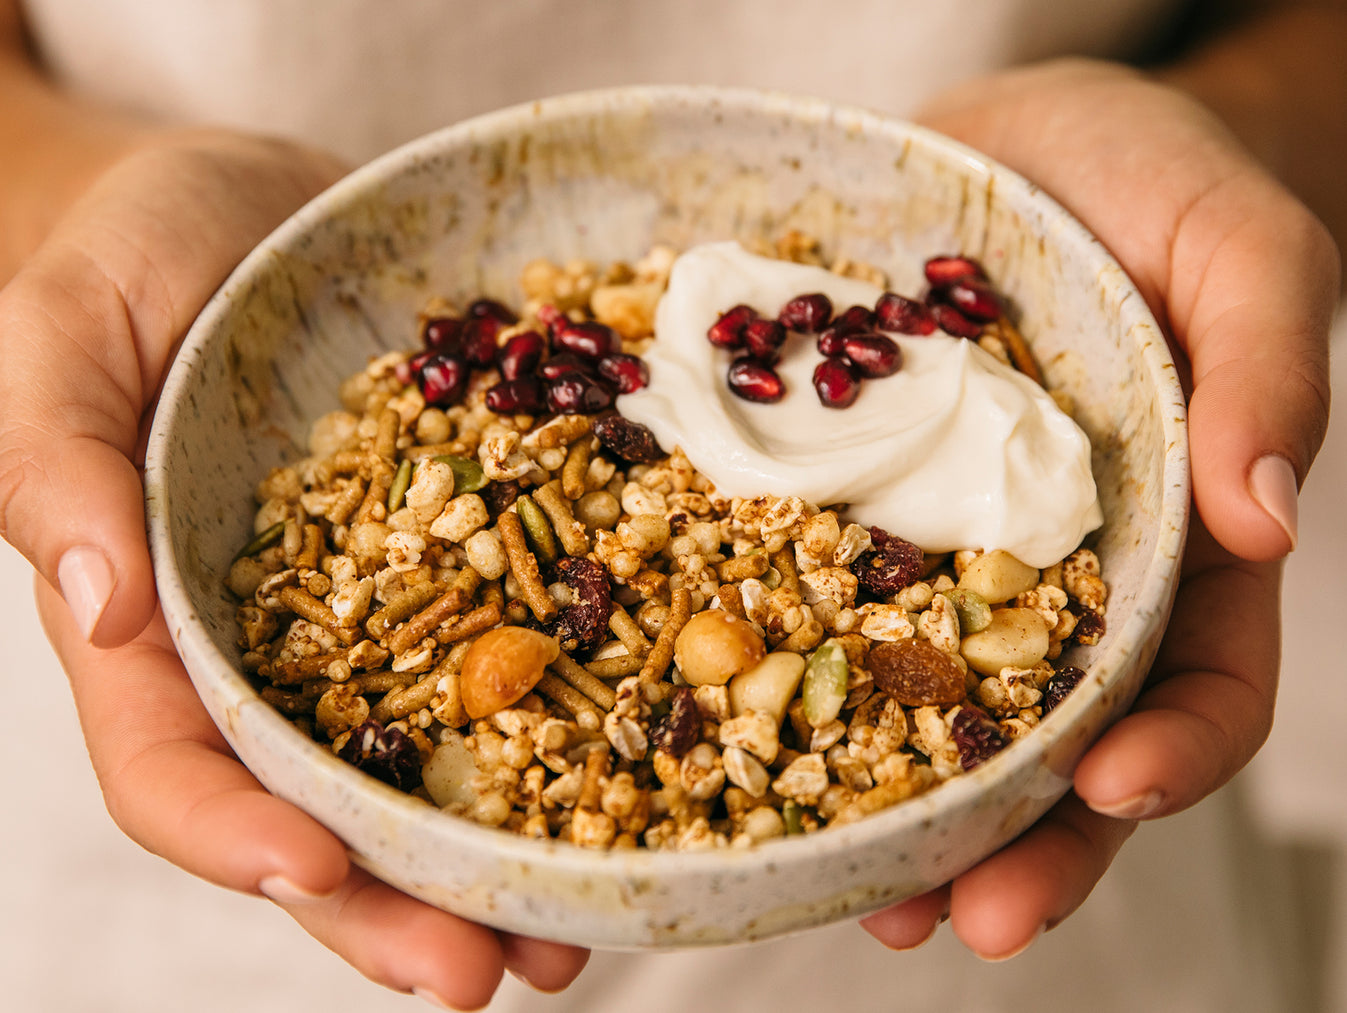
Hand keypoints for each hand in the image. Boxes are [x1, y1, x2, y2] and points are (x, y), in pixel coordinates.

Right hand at [0, 132, 587, 1007]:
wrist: (260, 202)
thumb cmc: (132, 252)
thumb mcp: (59, 328)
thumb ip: (52, 459)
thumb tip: (96, 605)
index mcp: (156, 619)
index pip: (174, 760)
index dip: (232, 832)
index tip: (317, 871)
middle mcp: (273, 644)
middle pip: (317, 807)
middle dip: (391, 907)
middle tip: (484, 979)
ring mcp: (378, 610)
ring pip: (429, 767)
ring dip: (493, 865)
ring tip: (575, 940)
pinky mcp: (470, 554)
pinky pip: (516, 653)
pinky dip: (571, 725)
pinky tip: (640, 774)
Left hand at [859, 59, 1335, 957]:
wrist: (1018, 138)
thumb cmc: (1154, 184)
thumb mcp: (1239, 244)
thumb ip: (1265, 365)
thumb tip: (1272, 509)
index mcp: (1175, 543)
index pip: (1199, 679)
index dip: (1169, 751)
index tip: (1111, 796)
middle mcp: (1056, 573)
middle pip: (1055, 738)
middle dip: (1021, 842)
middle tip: (959, 921)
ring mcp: (941, 546)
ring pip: (927, 701)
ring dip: (894, 804)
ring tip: (850, 886)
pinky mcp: (844, 501)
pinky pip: (809, 594)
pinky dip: (783, 667)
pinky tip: (733, 722)